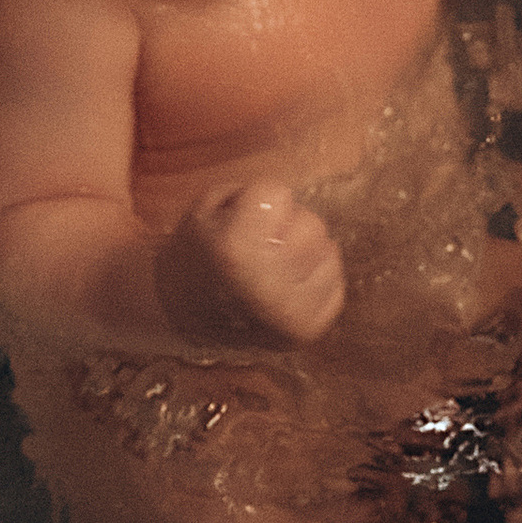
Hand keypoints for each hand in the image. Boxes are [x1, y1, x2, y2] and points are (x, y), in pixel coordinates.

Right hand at [157, 181, 343, 346]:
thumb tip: (292, 204)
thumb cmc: (198, 255)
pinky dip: (316, 281)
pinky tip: (288, 288)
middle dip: (289, 227)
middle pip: (311, 223)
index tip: (243, 220)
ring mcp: (291, 311)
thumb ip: (250, 194)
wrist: (186, 318)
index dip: (261, 202)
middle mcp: (267, 281)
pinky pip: (335, 285)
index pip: (279, 193)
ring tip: (276, 266)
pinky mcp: (307, 329)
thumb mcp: (204, 210)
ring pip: (329, 252)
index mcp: (236, 247)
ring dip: (307, 253)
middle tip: (263, 245)